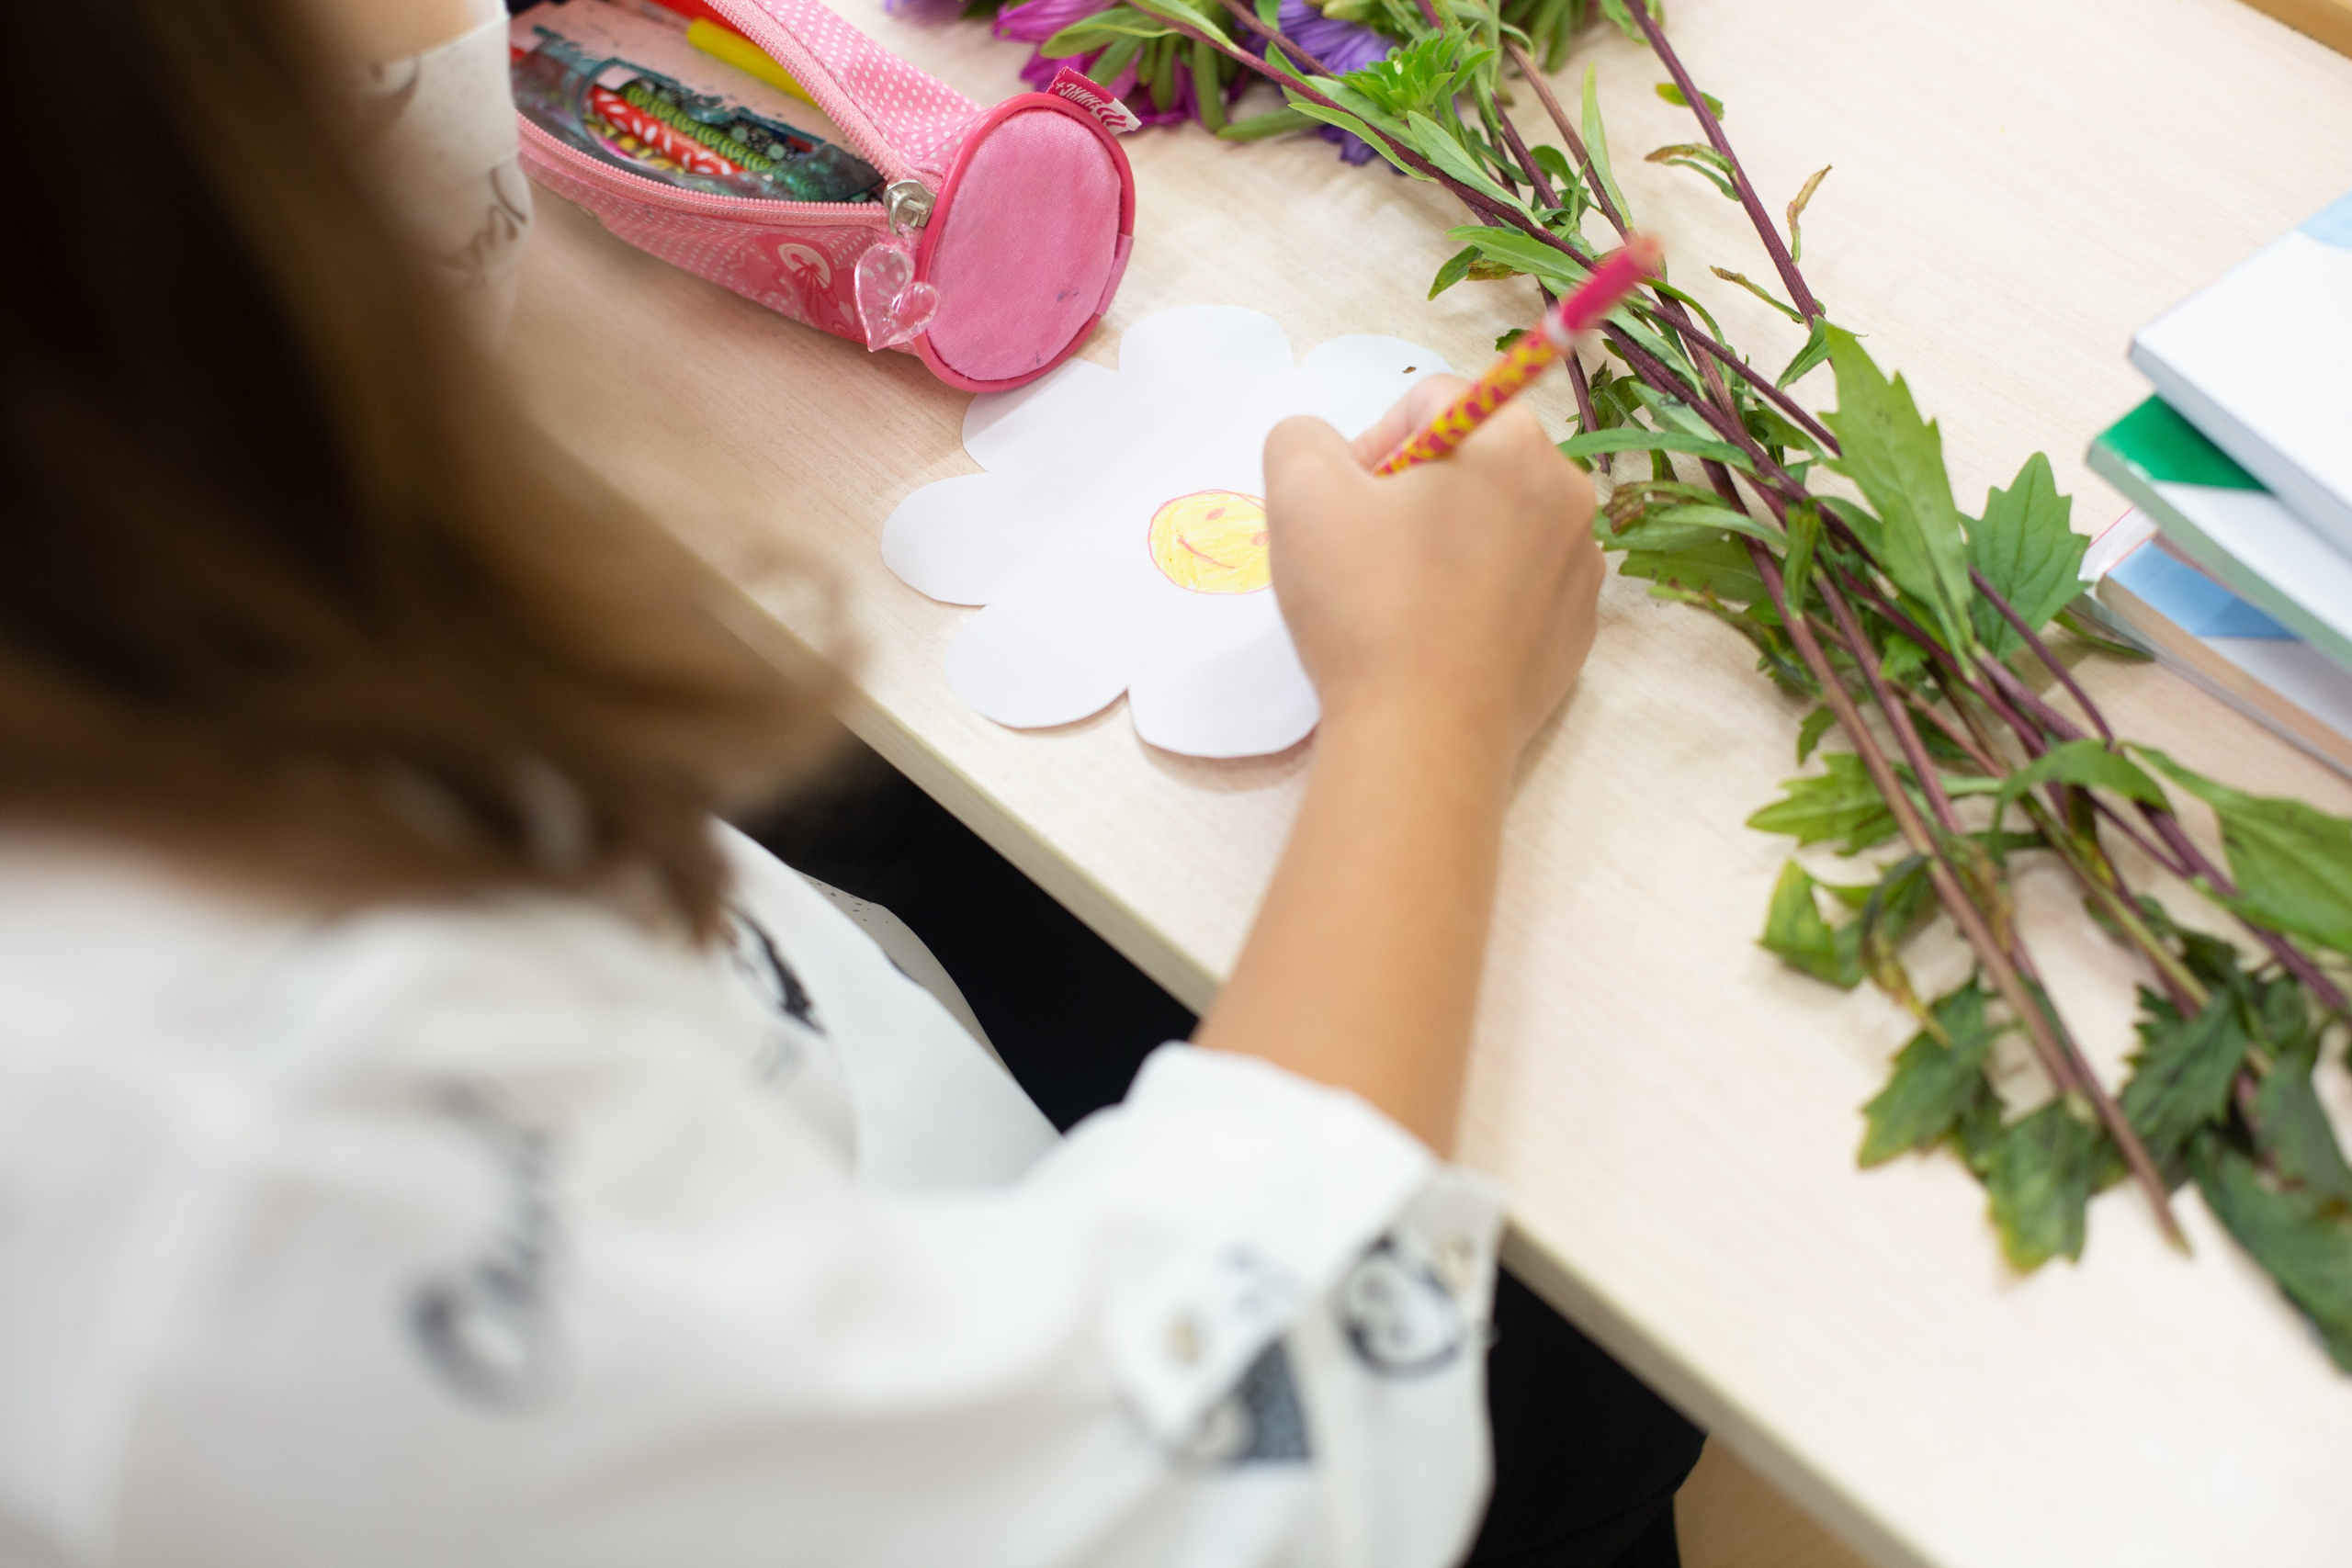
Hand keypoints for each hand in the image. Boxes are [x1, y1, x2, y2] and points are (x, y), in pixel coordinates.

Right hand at [1263, 376, 1603, 770]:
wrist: (1423, 738)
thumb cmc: (1365, 608)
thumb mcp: (1299, 491)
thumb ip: (1301, 436)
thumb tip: (1327, 448)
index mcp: (1510, 440)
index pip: (1427, 403)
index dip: (1370, 446)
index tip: (1345, 508)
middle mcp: (1566, 492)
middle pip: (1471, 461)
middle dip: (1414, 494)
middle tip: (1367, 553)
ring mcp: (1581, 566)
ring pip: (1496, 524)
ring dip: (1447, 543)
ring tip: (1401, 601)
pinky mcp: (1578, 630)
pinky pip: (1520, 586)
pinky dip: (1478, 597)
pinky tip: (1437, 637)